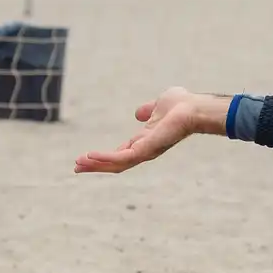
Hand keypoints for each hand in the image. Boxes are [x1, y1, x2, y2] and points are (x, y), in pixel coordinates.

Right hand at [74, 86, 228, 173]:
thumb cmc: (182, 105)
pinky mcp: (146, 150)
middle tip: (77, 168)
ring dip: (96, 165)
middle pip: (115, 163)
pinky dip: (105, 158)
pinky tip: (90, 155)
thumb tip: (139, 113)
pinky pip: (122, 158)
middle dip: (96, 166)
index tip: (85, 157)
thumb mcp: (158, 104)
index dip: (103, 157)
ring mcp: (146, 152)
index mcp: (145, 141)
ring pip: (116, 164)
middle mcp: (145, 150)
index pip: (120, 153)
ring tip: (79, 164)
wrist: (195, 107)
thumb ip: (148, 110)